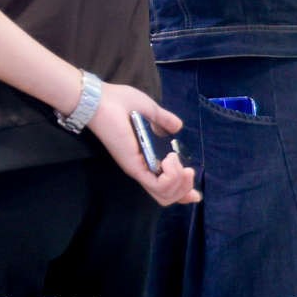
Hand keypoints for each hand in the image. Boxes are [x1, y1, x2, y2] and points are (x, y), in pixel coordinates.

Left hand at [87, 82, 199, 205]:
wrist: (100, 99)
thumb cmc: (120, 102)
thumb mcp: (150, 109)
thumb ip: (164, 120)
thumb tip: (178, 127)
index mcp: (145, 157)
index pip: (164, 185)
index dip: (182, 191)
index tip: (196, 191)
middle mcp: (142, 168)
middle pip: (167, 197)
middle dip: (185, 188)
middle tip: (188, 171)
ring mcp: (137, 169)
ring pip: (164, 195)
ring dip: (179, 181)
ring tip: (176, 161)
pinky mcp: (134, 167)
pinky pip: (157, 185)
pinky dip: (171, 176)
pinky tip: (170, 159)